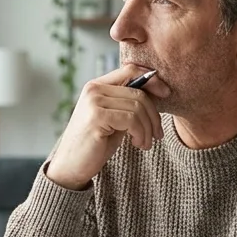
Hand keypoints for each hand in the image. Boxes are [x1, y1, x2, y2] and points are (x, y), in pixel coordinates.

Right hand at [46, 66, 171, 189]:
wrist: (71, 167)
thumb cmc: (95, 144)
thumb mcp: (116, 119)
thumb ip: (129, 104)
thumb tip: (157, 92)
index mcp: (97, 86)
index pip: (130, 70)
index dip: (152, 80)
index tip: (166, 95)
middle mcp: (94, 89)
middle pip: (139, 92)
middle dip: (154, 115)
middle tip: (157, 135)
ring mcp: (94, 101)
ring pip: (138, 106)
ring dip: (148, 128)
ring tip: (145, 143)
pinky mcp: (97, 116)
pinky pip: (132, 119)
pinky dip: (141, 133)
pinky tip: (137, 144)